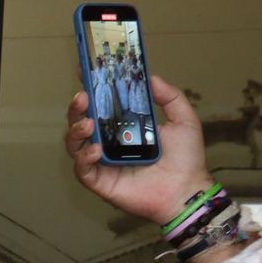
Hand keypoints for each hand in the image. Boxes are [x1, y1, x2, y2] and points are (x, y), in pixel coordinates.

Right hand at [65, 76, 212, 224]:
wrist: (186, 189)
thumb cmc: (186, 158)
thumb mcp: (184, 120)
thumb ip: (170, 97)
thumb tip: (152, 78)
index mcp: (125, 127)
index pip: (102, 106)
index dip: (92, 91)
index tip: (85, 73)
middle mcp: (109, 143)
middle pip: (81, 123)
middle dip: (77, 109)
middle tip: (83, 97)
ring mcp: (102, 162)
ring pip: (75, 145)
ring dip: (76, 131)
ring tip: (88, 125)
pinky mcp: (99, 182)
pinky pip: (82, 170)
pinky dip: (84, 158)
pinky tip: (96, 150)